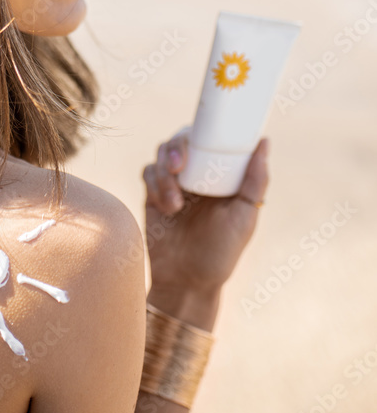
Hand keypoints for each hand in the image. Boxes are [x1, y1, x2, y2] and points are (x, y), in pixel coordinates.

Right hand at [142, 128, 268, 294]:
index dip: (203, 131)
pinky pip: (148, 172)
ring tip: (175, 203)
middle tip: (179, 166)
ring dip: (165, 173)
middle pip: (181, 140)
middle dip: (176, 148)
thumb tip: (265, 141)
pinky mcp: (153, 193)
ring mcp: (173, 182)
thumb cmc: (221, 252)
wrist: (186, 282)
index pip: (210, 138)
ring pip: (161, 154)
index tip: (200, 138)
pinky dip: (155, 185)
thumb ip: (255, 181)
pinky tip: (165, 208)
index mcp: (220, 174)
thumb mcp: (244, 217)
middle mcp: (197, 173)